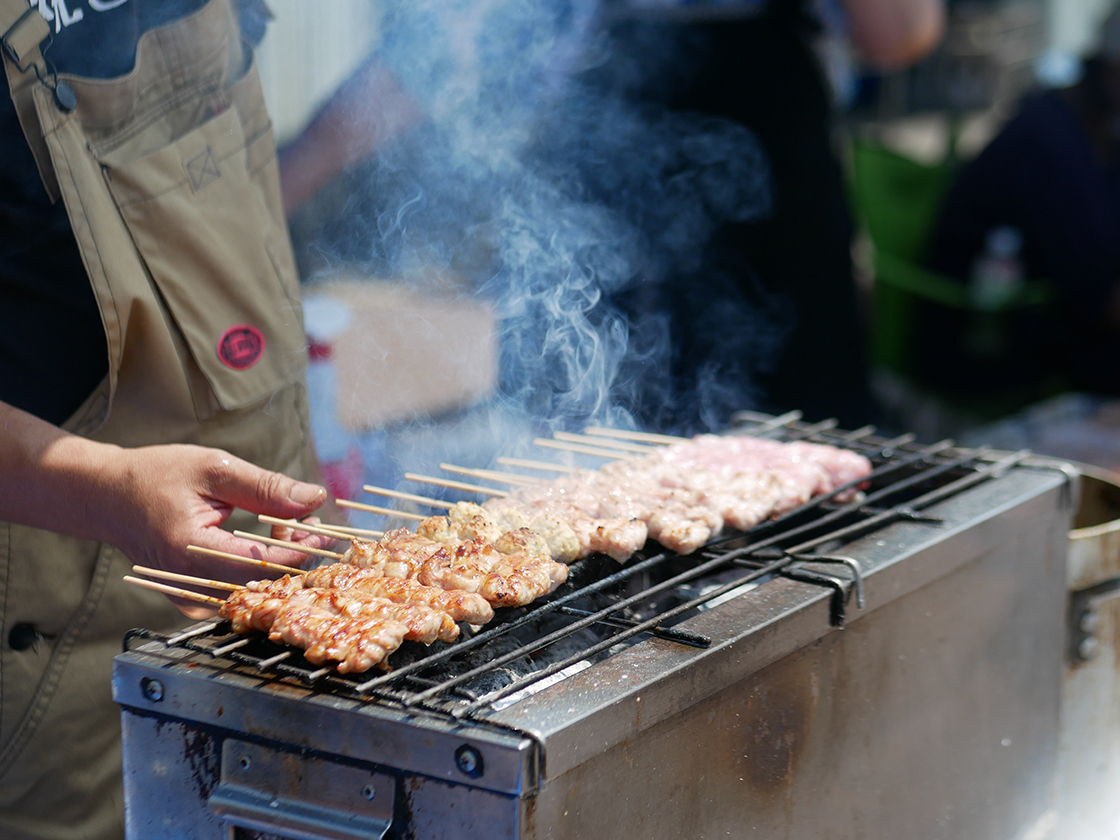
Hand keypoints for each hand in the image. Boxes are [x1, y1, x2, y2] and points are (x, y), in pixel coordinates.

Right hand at [94, 444, 336, 617]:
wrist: (108, 496)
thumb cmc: (158, 475)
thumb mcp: (215, 469)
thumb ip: (266, 488)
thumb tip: (314, 499)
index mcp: (191, 549)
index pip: (263, 564)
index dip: (301, 549)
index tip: (324, 530)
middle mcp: (188, 583)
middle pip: (262, 584)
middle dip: (295, 555)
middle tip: (306, 523)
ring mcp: (187, 598)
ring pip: (253, 593)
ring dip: (280, 565)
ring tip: (284, 527)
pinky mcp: (191, 601)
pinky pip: (237, 595)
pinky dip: (260, 573)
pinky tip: (265, 545)